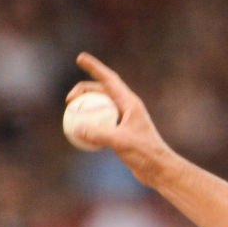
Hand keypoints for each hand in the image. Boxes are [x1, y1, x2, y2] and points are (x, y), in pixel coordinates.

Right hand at [66, 52, 174, 187]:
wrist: (159, 169)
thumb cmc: (145, 154)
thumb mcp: (120, 142)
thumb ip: (98, 134)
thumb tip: (75, 127)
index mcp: (130, 103)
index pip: (109, 79)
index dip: (94, 67)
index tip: (80, 57)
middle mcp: (127, 108)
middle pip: (102, 91)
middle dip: (84, 90)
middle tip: (68, 100)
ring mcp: (124, 120)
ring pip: (101, 107)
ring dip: (86, 107)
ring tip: (71, 114)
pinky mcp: (122, 132)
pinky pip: (101, 123)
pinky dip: (89, 124)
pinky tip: (78, 133)